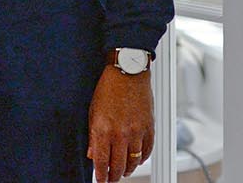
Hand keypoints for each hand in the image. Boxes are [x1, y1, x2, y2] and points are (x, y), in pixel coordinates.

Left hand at [87, 64, 153, 181]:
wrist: (129, 72)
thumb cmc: (108, 88)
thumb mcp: (93, 111)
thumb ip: (93, 135)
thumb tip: (93, 154)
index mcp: (103, 129)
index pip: (102, 161)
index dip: (101, 175)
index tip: (101, 180)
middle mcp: (121, 133)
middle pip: (119, 165)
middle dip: (114, 176)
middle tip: (111, 178)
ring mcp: (137, 132)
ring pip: (134, 162)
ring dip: (128, 169)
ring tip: (123, 171)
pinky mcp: (149, 129)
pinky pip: (147, 151)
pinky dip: (142, 159)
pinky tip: (136, 160)